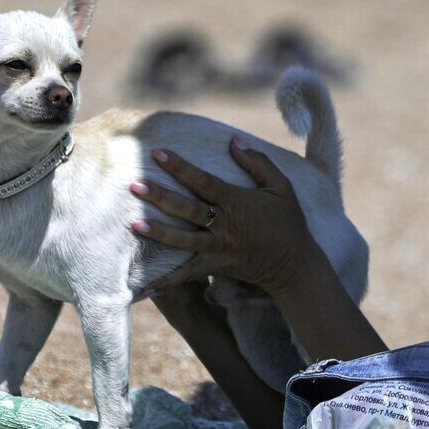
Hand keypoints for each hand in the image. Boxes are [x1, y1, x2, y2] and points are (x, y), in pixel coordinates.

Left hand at [130, 138, 321, 296]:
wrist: (295, 265)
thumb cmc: (289, 223)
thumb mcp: (282, 187)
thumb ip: (258, 163)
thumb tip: (233, 142)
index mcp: (236, 202)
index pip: (202, 181)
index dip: (180, 167)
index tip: (157, 153)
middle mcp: (224, 225)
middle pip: (187, 209)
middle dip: (160, 196)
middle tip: (134, 184)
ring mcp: (218, 249)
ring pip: (182, 241)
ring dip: (157, 233)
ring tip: (133, 224)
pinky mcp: (215, 268)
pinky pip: (185, 276)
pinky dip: (163, 282)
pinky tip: (140, 286)